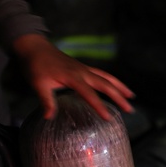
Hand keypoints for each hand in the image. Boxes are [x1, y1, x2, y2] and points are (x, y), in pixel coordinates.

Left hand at [11, 33, 134, 120]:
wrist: (34, 47)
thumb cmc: (35, 66)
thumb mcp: (37, 84)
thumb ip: (45, 100)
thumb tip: (48, 117)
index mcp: (73, 76)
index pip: (89, 94)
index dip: (99, 106)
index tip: (108, 118)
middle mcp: (82, 71)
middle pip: (106, 84)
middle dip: (119, 97)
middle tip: (130, 110)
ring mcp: (83, 68)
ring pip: (107, 77)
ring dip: (119, 86)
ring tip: (131, 96)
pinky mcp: (81, 67)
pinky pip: (101, 74)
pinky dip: (110, 80)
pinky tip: (114, 87)